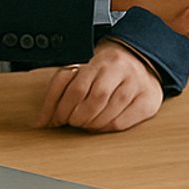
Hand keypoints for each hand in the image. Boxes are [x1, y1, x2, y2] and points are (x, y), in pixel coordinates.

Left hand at [33, 41, 163, 132]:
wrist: (141, 60)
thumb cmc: (106, 71)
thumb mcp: (80, 73)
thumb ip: (58, 93)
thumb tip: (40, 122)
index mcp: (99, 60)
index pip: (75, 88)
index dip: (61, 109)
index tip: (56, 120)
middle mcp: (120, 69)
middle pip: (94, 99)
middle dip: (78, 118)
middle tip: (72, 122)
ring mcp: (137, 84)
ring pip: (110, 111)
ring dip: (91, 125)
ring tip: (85, 125)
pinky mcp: (148, 100)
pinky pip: (123, 121)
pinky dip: (106, 129)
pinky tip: (101, 126)